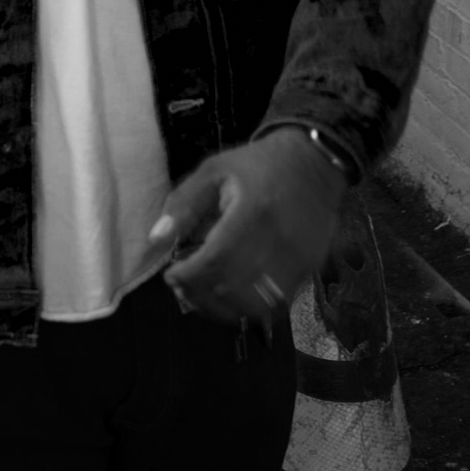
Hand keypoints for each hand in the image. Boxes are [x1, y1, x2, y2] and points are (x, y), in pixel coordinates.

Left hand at [148, 128, 348, 325]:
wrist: (312, 162)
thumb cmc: (257, 165)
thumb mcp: (214, 171)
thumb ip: (184, 204)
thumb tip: (156, 239)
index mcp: (252, 211)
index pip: (216, 260)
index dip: (189, 277)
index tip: (171, 275)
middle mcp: (278, 240)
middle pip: (234, 289)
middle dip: (201, 295)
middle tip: (183, 287)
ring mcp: (298, 259)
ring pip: (256, 306)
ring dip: (224, 308)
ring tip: (204, 294)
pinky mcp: (309, 270)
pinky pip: (277, 304)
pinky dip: (249, 307)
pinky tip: (232, 294)